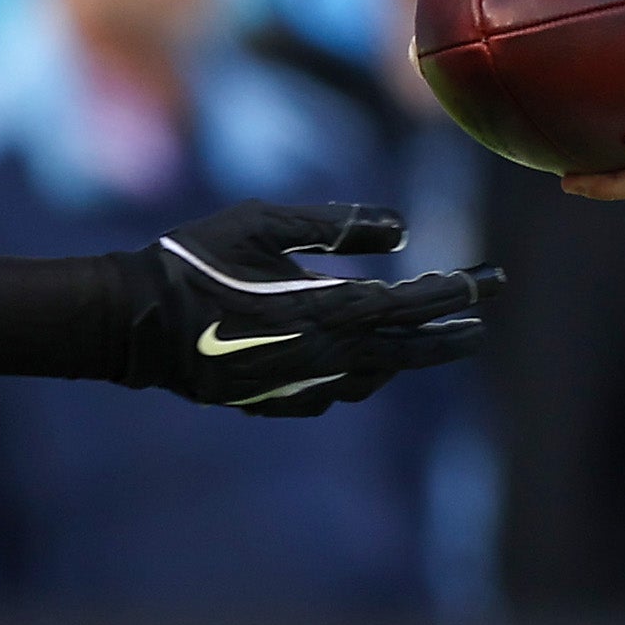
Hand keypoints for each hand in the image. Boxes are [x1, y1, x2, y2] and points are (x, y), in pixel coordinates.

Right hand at [125, 202, 500, 414]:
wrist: (135, 322)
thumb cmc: (195, 260)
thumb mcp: (263, 223)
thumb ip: (333, 225)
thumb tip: (400, 228)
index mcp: (326, 310)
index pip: (410, 303)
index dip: (455, 291)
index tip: (489, 281)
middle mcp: (323, 356)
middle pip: (406, 350)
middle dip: (448, 336)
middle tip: (479, 325)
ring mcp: (300, 386)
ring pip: (374, 377)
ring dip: (407, 358)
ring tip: (429, 340)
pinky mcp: (276, 401)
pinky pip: (336, 392)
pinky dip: (362, 376)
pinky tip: (366, 364)